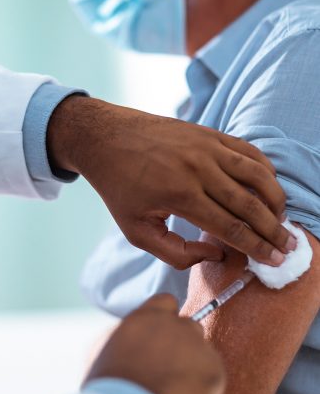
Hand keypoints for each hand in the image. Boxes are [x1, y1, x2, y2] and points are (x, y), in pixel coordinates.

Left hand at [47, 96, 294, 267]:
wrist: (106, 138)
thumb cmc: (119, 187)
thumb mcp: (136, 230)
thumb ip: (174, 253)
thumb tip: (217, 255)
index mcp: (180, 195)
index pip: (231, 228)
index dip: (257, 247)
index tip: (275, 260)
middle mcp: (198, 169)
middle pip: (250, 204)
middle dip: (273, 230)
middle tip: (288, 247)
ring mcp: (206, 147)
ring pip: (257, 174)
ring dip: (276, 199)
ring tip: (281, 219)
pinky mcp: (208, 133)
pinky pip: (247, 150)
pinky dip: (264, 169)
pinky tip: (268, 186)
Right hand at [85, 294, 225, 393]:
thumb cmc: (110, 384)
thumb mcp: (104, 347)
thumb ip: (124, 333)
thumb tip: (131, 334)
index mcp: (146, 316)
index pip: (167, 301)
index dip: (165, 318)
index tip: (161, 335)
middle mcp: (174, 324)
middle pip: (188, 325)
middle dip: (182, 341)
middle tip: (170, 365)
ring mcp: (197, 345)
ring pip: (202, 349)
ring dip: (194, 362)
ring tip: (176, 385)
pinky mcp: (214, 369)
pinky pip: (213, 372)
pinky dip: (204, 384)